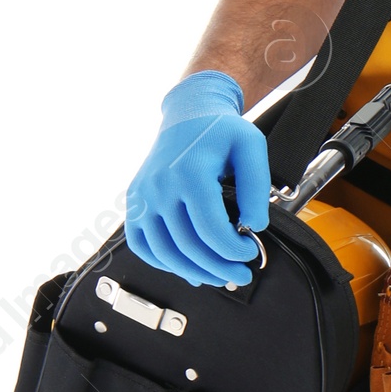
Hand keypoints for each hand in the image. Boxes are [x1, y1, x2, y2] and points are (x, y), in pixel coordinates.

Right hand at [125, 70, 269, 288]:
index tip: (250, 252)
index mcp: (188, 172)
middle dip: (220, 269)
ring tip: (219, 277)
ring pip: (165, 253)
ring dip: (194, 272)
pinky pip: (142, 245)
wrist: (188, 115)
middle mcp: (160, 187)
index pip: (211, 229)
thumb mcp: (250, 147)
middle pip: (189, 246)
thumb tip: (253, 226)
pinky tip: (188, 267)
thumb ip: (256, 187)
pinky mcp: (134, 203)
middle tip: (241, 275)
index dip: (233, 250)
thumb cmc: (220, 131)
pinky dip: (164, 263)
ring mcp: (143, 197)